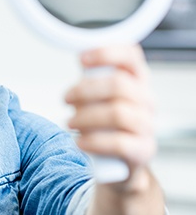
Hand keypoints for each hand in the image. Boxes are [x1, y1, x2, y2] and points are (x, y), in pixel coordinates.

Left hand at [64, 45, 156, 176]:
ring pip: (117, 113)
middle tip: (66, 98)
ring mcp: (147, 125)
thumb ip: (92, 78)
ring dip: (86, 117)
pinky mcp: (143, 150)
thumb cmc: (106, 121)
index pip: (131, 56)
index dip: (106, 53)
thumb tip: (80, 60)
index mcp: (137, 80)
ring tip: (70, 122)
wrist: (119, 161)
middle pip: (119, 85)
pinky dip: (93, 141)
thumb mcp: (99, 96)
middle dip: (85, 90)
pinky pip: (119, 143)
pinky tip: (80, 141)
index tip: (81, 59)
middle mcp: (147, 100)